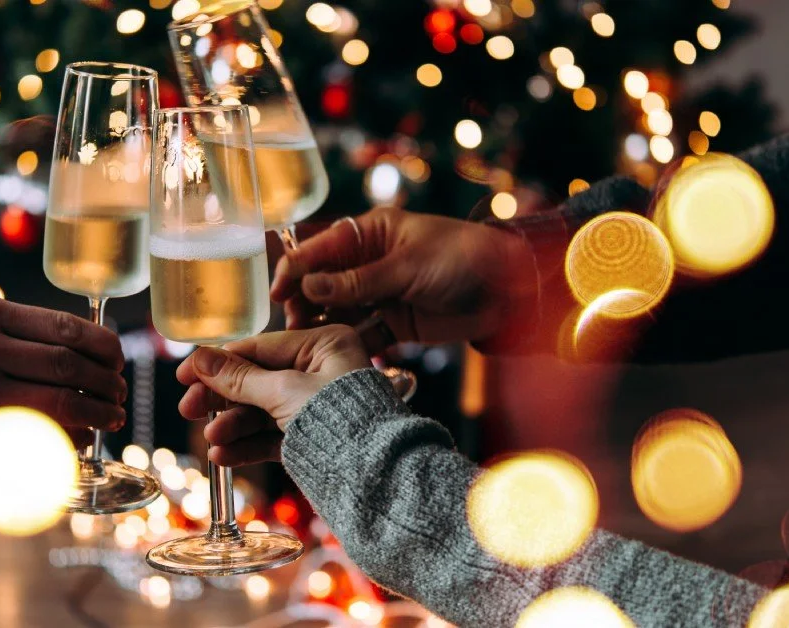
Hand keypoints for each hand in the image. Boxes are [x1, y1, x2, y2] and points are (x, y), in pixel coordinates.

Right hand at [0, 295, 126, 466]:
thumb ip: (13, 329)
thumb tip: (82, 346)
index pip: (64, 325)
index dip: (104, 344)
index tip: (118, 358)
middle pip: (70, 361)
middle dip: (108, 378)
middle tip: (120, 390)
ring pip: (64, 397)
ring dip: (100, 409)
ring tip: (113, 415)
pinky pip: (41, 431)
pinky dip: (72, 435)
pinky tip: (83, 437)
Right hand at [175, 326, 370, 465]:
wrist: (374, 475)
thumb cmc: (340, 420)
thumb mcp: (283, 392)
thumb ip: (239, 377)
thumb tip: (201, 358)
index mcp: (325, 344)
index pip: (260, 347)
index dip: (219, 361)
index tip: (185, 374)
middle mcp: (322, 370)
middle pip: (257, 380)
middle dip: (223, 399)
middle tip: (189, 409)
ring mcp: (317, 405)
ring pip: (262, 411)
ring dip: (232, 426)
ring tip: (212, 441)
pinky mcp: (313, 438)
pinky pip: (272, 436)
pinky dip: (247, 445)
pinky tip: (224, 456)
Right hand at [270, 207, 536, 344]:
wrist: (510, 290)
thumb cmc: (463, 258)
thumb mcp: (407, 266)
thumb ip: (358, 280)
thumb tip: (309, 284)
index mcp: (370, 234)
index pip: (321, 249)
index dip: (296, 270)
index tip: (278, 294)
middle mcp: (369, 262)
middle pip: (323, 283)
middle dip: (304, 302)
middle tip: (293, 325)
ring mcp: (380, 294)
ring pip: (338, 311)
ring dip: (321, 326)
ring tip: (305, 345)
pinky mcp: (394, 323)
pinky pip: (362, 334)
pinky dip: (348, 344)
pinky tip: (333, 357)